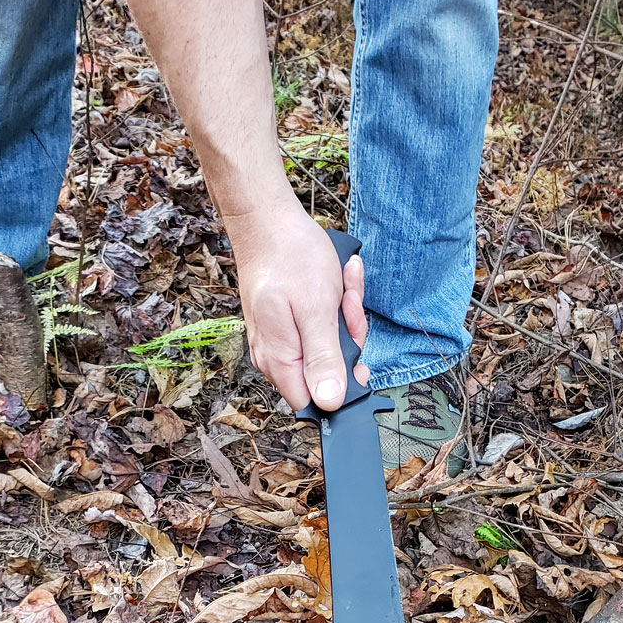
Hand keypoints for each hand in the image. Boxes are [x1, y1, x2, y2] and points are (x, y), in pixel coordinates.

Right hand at [225, 197, 368, 411]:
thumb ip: (324, 359)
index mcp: (280, 360)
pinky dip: (335, 305)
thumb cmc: (289, 257)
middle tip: (347, 306)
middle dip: (347, 340)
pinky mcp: (288, 324)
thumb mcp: (316, 310)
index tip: (355, 356)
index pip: (314, 402)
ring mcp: (282, 340)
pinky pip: (321, 328)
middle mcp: (276, 356)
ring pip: (328, 348)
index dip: (341, 386)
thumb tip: (330, 402)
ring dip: (344, 317)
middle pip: (325, 374)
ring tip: (342, 286)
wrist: (267, 220)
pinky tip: (338, 281)